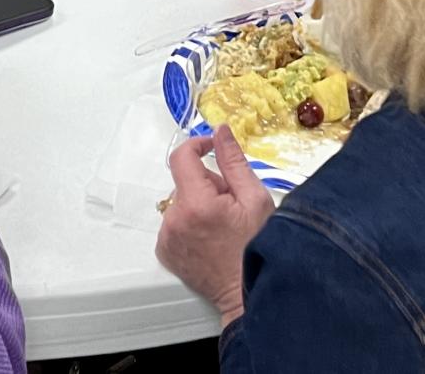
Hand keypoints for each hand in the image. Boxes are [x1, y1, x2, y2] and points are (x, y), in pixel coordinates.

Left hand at [155, 125, 273, 327]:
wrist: (248, 294)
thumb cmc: (258, 248)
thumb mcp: (255, 199)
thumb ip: (233, 161)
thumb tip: (220, 131)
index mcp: (196, 203)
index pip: (182, 156)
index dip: (198, 145)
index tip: (212, 148)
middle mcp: (174, 220)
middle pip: (186, 182)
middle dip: (207, 184)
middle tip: (232, 204)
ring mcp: (167, 238)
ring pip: (181, 202)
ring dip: (198, 204)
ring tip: (223, 225)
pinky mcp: (165, 252)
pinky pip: (174, 223)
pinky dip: (189, 223)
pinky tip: (210, 237)